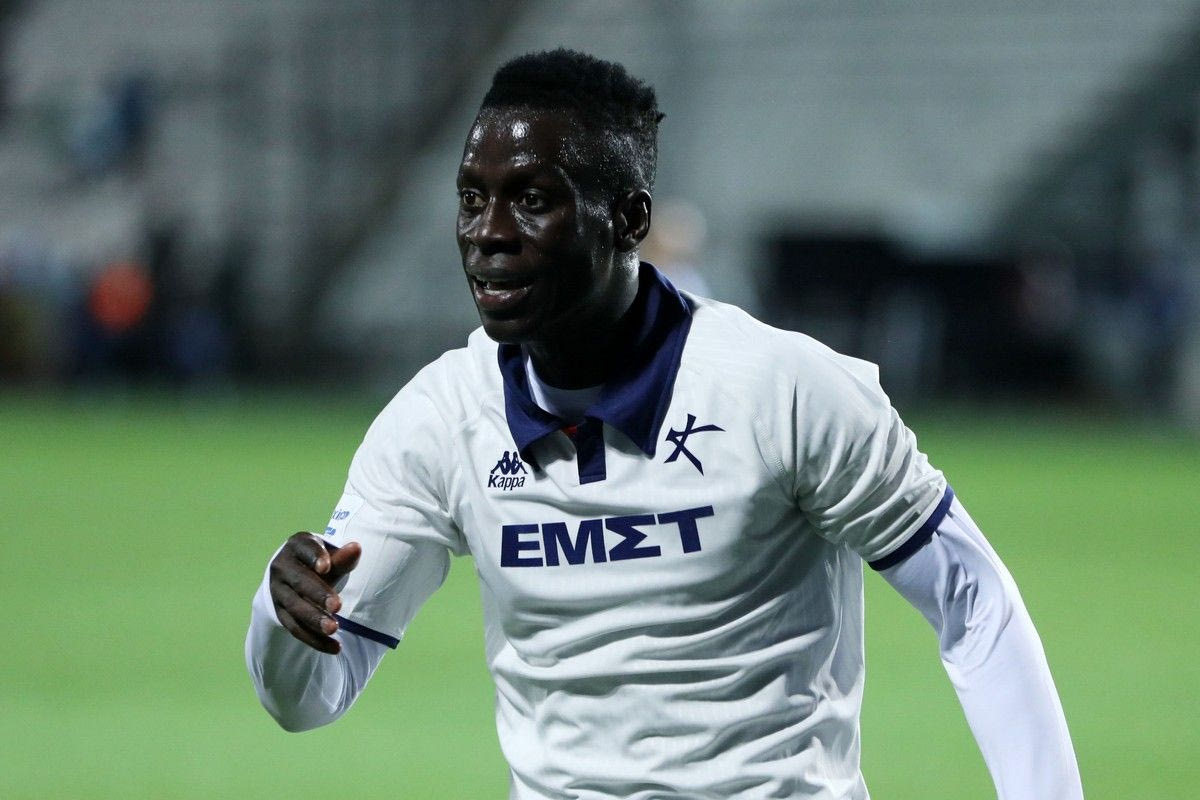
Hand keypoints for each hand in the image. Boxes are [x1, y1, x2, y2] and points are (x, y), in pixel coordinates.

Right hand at [269, 532, 361, 653]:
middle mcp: (282, 567)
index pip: (305, 550)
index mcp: (297, 546)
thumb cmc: (319, 561)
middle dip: (318, 594)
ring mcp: (278, 592)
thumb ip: (342, 557)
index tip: (326, 567)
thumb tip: (356, 548)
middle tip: (338, 606)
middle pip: (300, 582)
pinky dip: (314, 640)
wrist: (292, 574)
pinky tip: (334, 647)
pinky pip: (296, 629)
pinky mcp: (280, 613)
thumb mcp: (330, 556)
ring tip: (335, 629)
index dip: (315, 557)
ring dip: (315, 620)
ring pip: (296, 608)